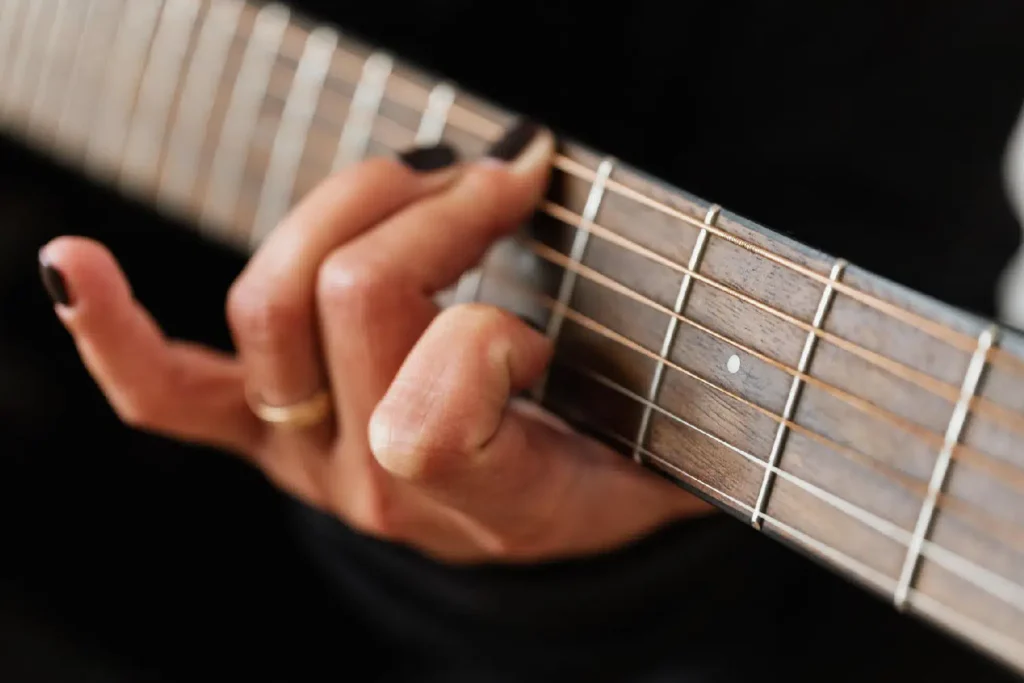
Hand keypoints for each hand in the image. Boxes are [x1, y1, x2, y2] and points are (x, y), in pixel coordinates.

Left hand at [38, 121, 710, 562]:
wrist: (548, 534)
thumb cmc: (611, 476)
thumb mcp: (656, 441)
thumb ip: (647, 364)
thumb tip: (609, 240)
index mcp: (487, 493)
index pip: (443, 390)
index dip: (493, 323)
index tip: (548, 270)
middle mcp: (376, 482)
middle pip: (354, 297)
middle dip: (436, 208)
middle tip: (502, 178)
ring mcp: (306, 454)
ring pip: (274, 301)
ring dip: (347, 207)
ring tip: (417, 182)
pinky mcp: (265, 432)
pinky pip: (167, 393)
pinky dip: (112, 331)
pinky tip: (78, 262)